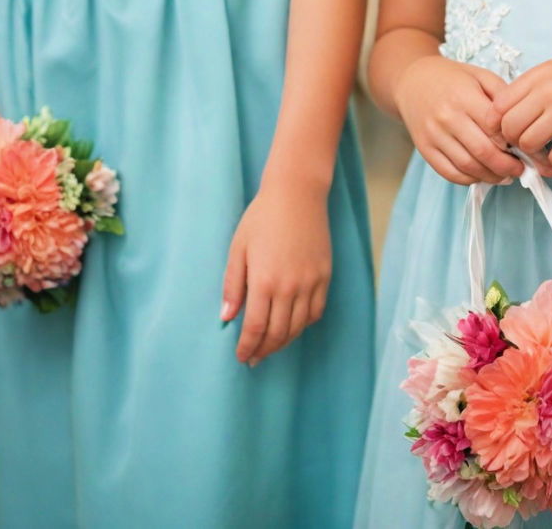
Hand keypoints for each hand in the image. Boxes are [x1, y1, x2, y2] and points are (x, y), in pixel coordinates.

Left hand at [220, 181, 331, 365]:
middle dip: (263, 350)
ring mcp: (310, 282)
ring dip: (283, 342)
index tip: (241, 357)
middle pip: (277, 333)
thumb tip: (226, 317)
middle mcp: (289, 287)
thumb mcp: (238, 249)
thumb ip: (232, 285)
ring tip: (271, 346)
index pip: (255, 328)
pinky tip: (293, 326)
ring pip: (298, 327)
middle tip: (254, 358)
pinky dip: (304, 325)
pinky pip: (316, 311)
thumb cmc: (261, 218)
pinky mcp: (325, 276)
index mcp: (263, 281)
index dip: (247, 347)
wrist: (296, 194)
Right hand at [394, 55, 525, 185]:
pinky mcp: (425, 149)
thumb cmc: (452, 78)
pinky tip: (482, 175)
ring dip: (491, 176)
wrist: (413, 80)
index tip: (525, 148)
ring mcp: (433, 135)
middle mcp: (447, 117)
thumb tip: (522, 123)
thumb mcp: (481, 76)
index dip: (514, 143)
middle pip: (483, 152)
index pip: (494, 128)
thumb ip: (503, 95)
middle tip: (520, 169)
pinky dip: (469, 180)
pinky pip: (450, 173)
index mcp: (464, 96)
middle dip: (507, 166)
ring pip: (468, 167)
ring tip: (505, 175)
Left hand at [492, 45, 551, 171]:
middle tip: (522, 146)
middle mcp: (547, 92)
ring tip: (542, 155)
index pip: (498, 105)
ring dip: (532, 155)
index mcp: (538, 75)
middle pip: (509, 127)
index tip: (505, 131)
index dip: (497, 124)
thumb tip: (511, 109)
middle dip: (511, 142)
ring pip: (528, 144)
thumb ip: (533, 85)